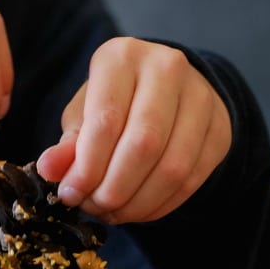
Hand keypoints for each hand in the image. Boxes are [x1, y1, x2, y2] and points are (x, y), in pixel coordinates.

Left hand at [37, 37, 231, 223]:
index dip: (87, 167)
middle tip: (94, 207)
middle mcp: (167, 68)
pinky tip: (138, 209)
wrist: (165, 90)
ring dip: (138, 202)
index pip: (106, 120)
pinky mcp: (220, 127)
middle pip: (143, 144)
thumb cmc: (113, 102)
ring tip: (113, 212)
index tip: (70, 194)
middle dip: (113, 189)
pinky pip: (192, 180)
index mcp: (123, 56)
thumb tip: (49, 170)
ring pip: (172, 167)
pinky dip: (160, 205)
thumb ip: (67, 145)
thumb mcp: (82, 114)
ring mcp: (201, 97)